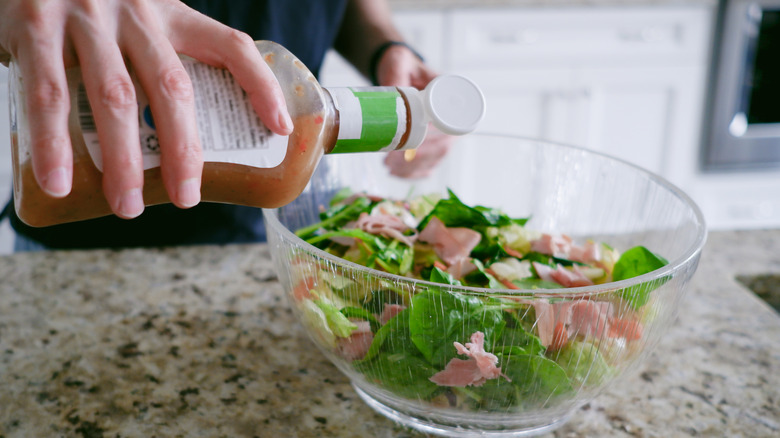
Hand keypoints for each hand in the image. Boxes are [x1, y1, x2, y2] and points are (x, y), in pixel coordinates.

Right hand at [0, 0, 291, 218]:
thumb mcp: (135, 12)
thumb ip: (156, 53)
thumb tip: (176, 126)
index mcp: (169, 12)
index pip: (230, 46)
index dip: (260, 86)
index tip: (281, 128)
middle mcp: (135, 13)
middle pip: (173, 88)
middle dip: (182, 151)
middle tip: (186, 199)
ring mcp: (86, 19)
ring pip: (114, 98)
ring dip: (123, 159)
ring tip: (126, 207)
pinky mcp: (34, 25)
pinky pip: (48, 92)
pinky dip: (51, 142)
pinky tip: (57, 181)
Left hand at [374, 44, 452, 178]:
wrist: (399, 68)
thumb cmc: (402, 64)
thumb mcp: (399, 63)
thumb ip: (396, 74)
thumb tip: (393, 91)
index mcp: (449, 96)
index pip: (449, 125)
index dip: (433, 142)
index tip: (411, 152)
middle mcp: (451, 116)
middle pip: (443, 147)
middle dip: (418, 160)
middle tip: (391, 163)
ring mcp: (443, 129)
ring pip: (436, 157)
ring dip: (414, 168)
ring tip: (390, 169)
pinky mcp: (432, 139)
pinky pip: (431, 161)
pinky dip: (417, 172)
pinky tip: (400, 175)